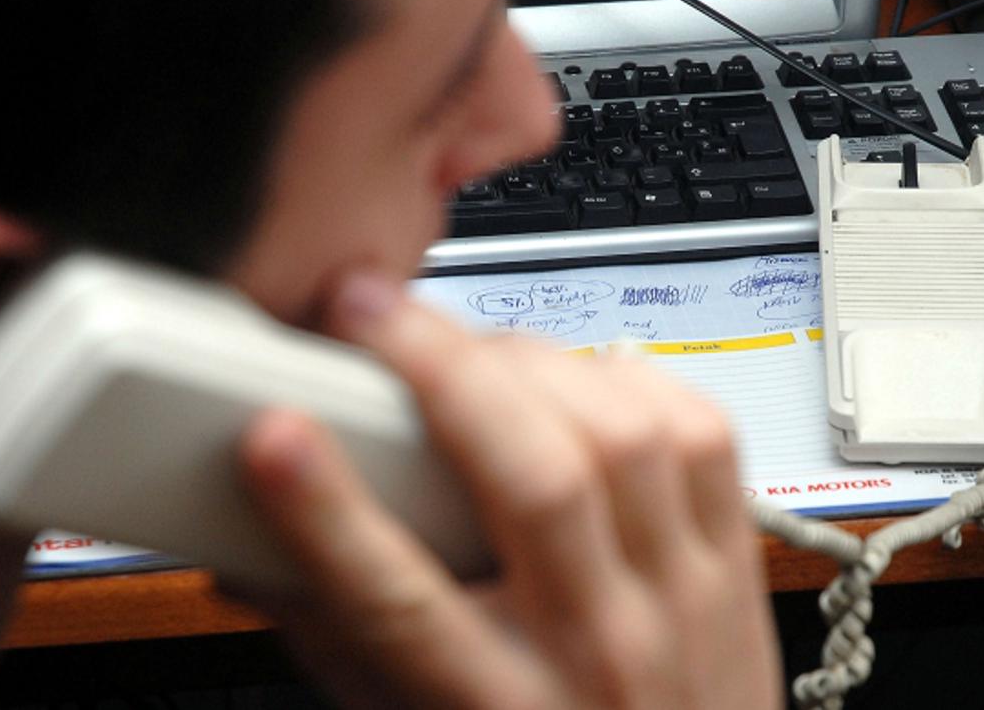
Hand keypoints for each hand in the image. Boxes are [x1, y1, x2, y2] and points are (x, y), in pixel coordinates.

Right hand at [236, 270, 782, 708]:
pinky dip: (630, 378)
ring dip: (534, 363)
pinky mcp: (731, 557)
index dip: (329, 510)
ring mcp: (680, 596)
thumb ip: (339, 641)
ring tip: (470, 343)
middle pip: (538, 485)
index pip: (402, 606)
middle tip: (372, 314)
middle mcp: (598, 646)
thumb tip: (251, 552)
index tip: (272, 433)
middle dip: (444, 373)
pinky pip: (702, 434)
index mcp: (498, 709)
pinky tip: (578, 373)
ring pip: (624, 441)